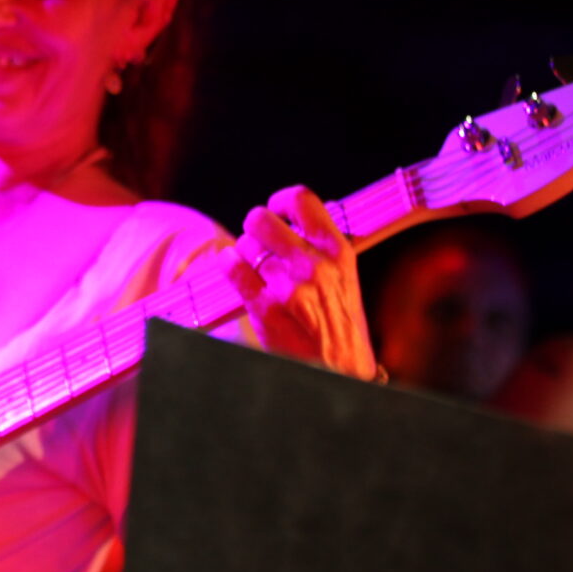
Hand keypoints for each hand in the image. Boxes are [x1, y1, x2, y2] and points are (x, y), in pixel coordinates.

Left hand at [231, 185, 378, 380]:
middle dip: (254, 227)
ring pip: (245, 246)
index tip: (277, 211)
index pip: (303, 201)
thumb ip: (321, 248)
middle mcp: (313, 265)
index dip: (281, 201)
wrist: (341, 371)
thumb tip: (292, 219)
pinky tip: (232, 267)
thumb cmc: (341, 324)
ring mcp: (288, 287)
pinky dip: (227, 264)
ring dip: (243, 253)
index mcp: (337, 251)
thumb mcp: (344, 277)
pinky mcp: (265, 308)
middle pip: (261, 219)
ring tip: (255, 268)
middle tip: (258, 241)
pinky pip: (232, 269)